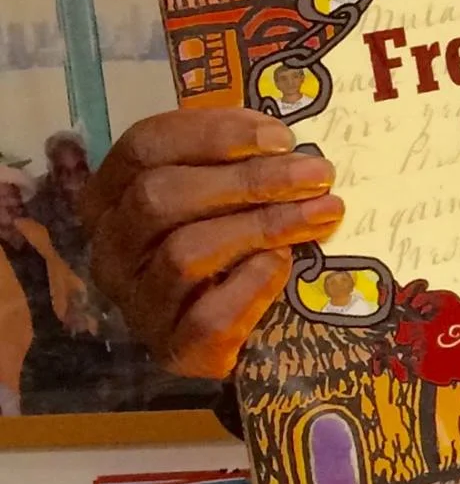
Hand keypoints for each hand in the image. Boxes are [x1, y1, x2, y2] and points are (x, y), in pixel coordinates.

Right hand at [81, 109, 343, 378]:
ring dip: (262, 226)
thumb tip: (289, 144)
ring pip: (183, 253)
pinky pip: (207, 317)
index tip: (280, 137)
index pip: (143, 146)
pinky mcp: (173, 349)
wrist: (248, 333)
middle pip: (159, 197)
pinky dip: (252, 285)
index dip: (212, 134)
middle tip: (317, 174)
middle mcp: (113, 249)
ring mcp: (137, 303)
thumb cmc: (235, 246)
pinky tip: (286, 264)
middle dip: (248, 180)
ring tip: (322, 212)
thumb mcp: (228, 196)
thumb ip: (240, 163)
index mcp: (114, 197)